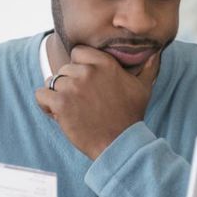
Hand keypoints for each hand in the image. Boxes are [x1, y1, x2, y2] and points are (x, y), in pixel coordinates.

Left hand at [35, 46, 159, 159]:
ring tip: (71, 110)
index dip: (78, 66)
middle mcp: (87, 71)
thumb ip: (147, 67)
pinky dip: (45, 105)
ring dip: (57, 95)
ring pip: (52, 82)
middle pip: (64, 69)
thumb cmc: (130, 116)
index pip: (78, 52)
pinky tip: (57, 114)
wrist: (119, 144)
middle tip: (80, 102)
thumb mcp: (143, 88)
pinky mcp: (60, 103)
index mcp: (104, 63)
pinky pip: (41, 95)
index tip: (85, 82)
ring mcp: (72, 86)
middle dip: (69, 84)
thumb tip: (155, 52)